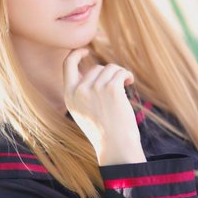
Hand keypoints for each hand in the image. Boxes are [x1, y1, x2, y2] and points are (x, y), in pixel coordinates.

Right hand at [63, 48, 144, 163]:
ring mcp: (94, 88)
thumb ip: (83, 92)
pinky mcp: (111, 88)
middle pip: (96, 68)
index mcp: (69, 96)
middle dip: (109, 75)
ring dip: (119, 75)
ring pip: (110, 68)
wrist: (115, 147)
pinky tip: (129, 84)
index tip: (86, 50)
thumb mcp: (84, 111)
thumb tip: (95, 70)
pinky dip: (127, 75)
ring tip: (124, 87)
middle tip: (118, 87)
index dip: (77, 54)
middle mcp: (79, 90)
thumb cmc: (104, 132)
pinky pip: (120, 72)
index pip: (68, 65)